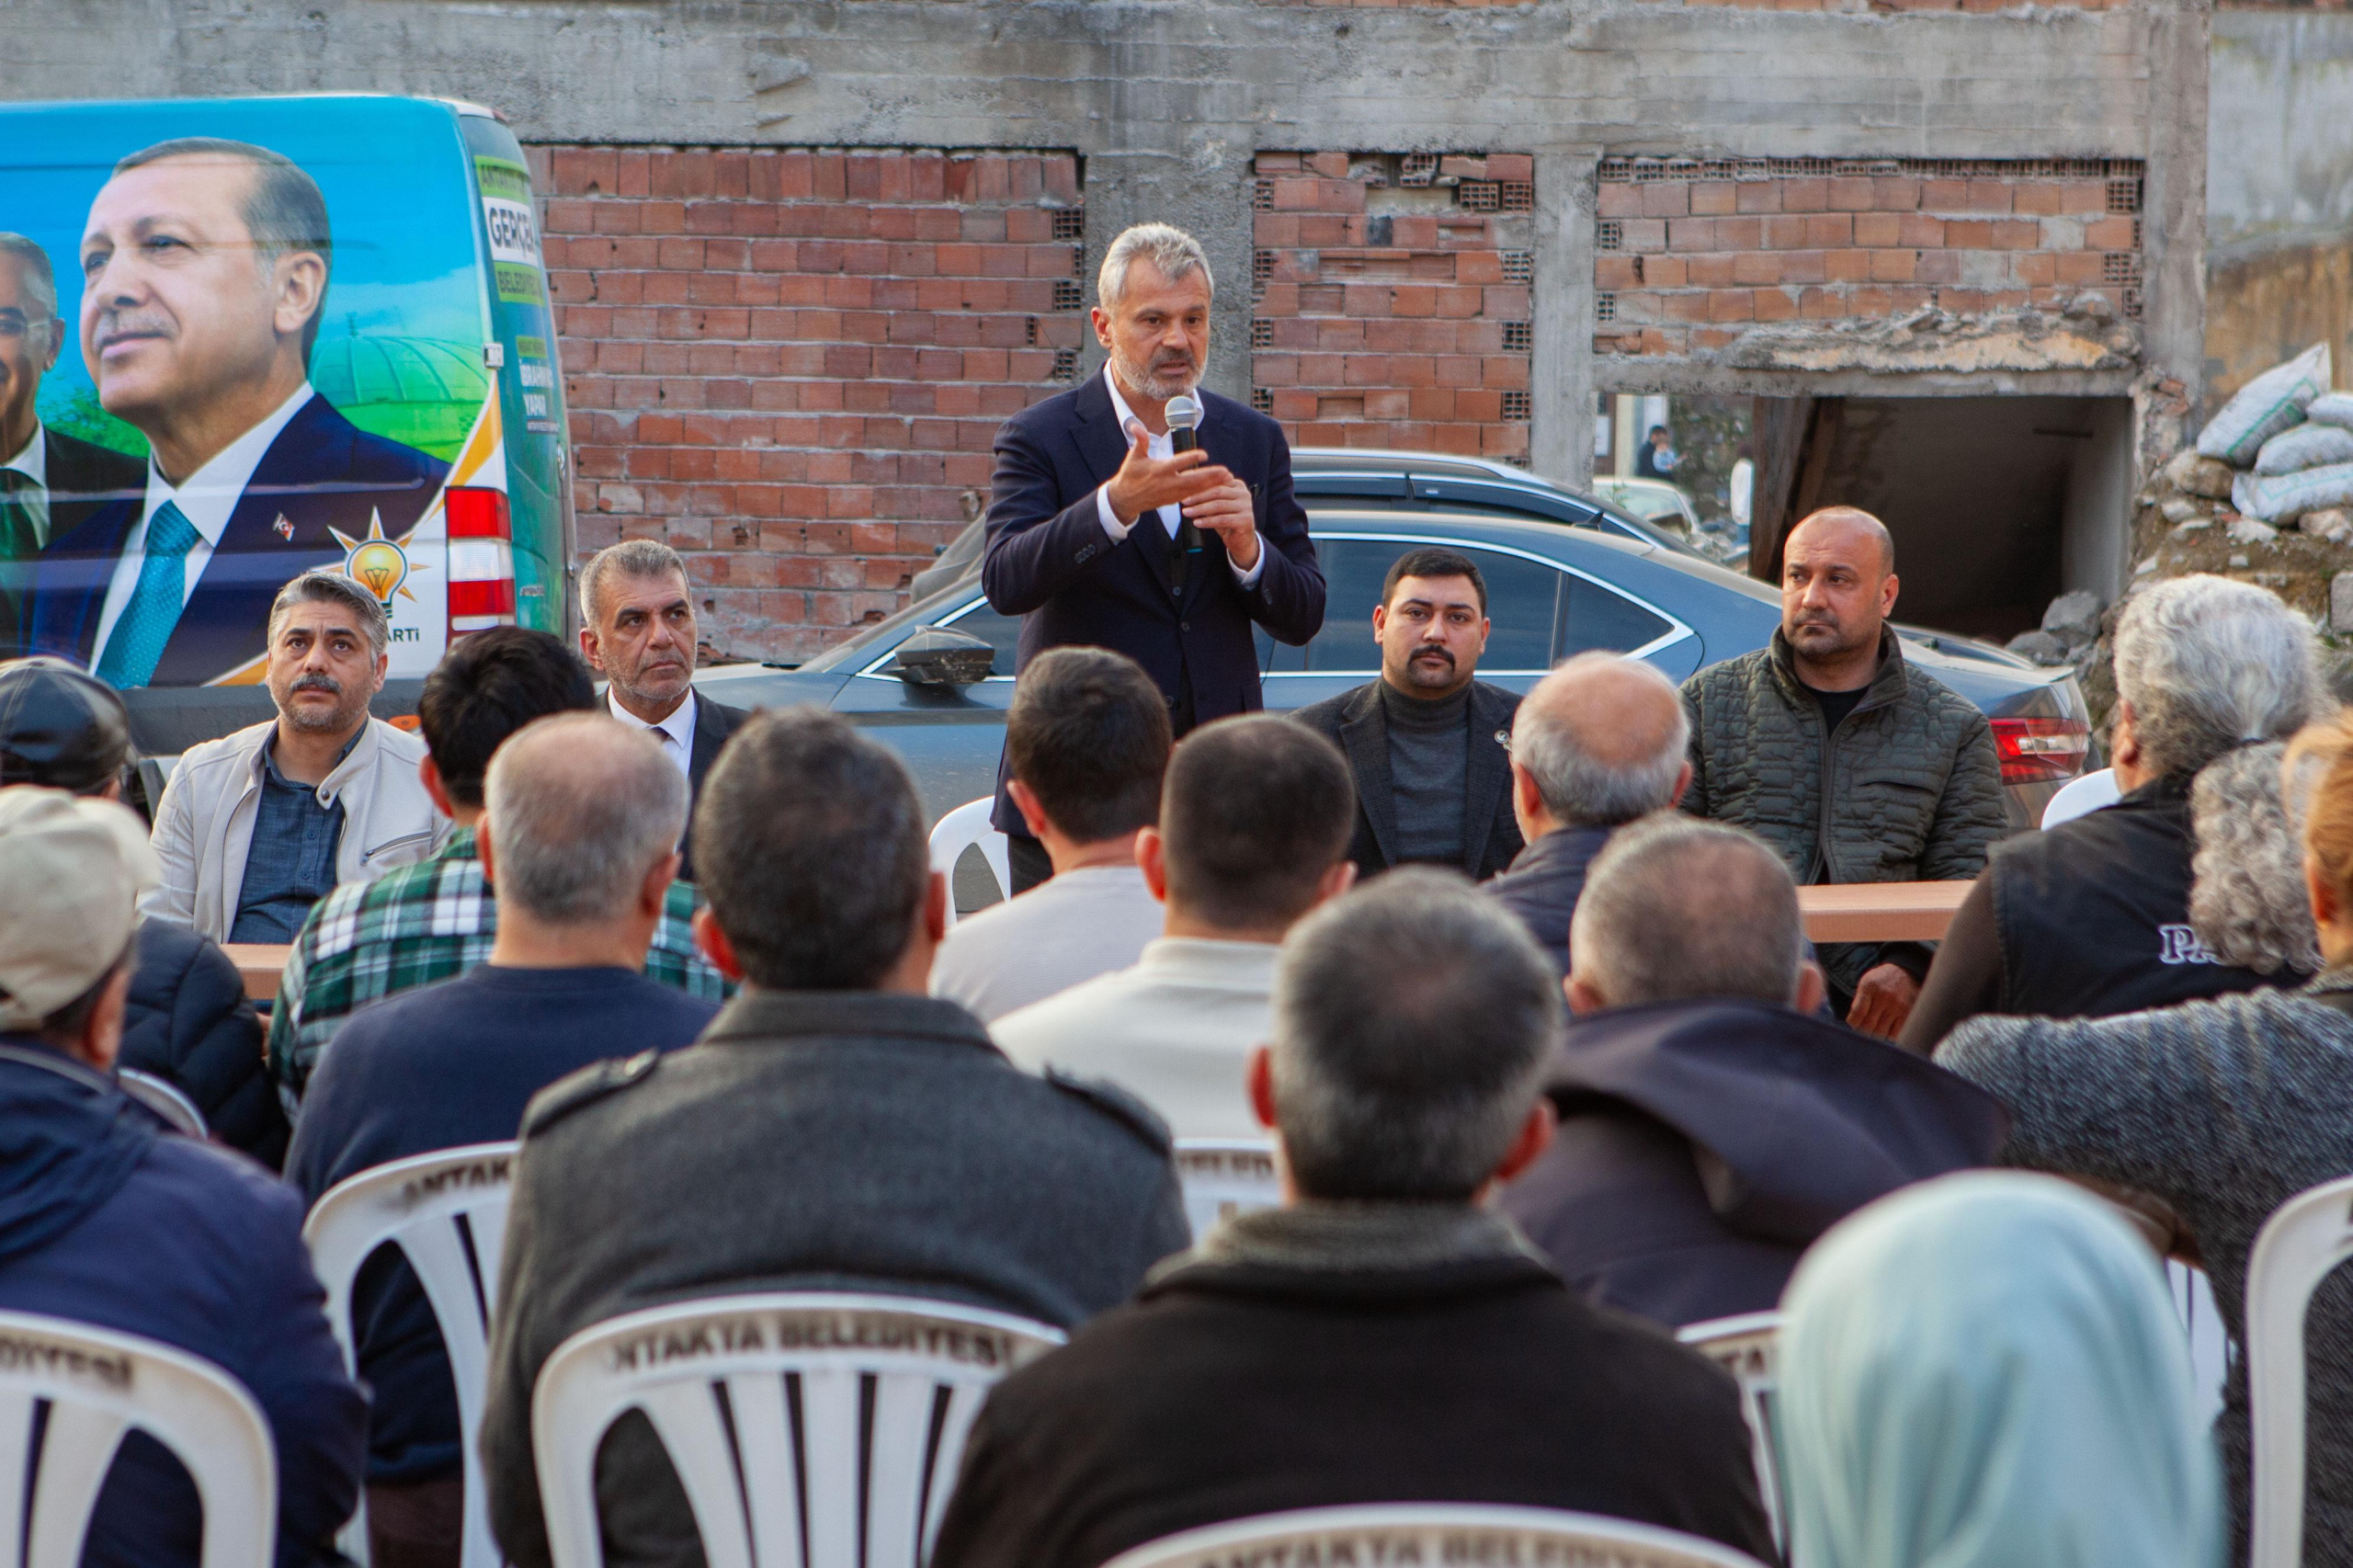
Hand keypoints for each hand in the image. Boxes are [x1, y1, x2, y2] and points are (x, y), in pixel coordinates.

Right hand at [1103, 425, 1228, 525]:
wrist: (1125, 499)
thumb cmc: (1130, 475)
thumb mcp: (1134, 456)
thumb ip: (1140, 440)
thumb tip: (1136, 425)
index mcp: (1158, 470)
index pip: (1177, 463)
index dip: (1191, 459)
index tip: (1204, 454)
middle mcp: (1167, 483)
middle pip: (1192, 479)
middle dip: (1210, 476)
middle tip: (1225, 471)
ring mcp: (1171, 493)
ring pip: (1195, 489)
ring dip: (1212, 484)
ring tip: (1227, 478)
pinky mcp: (1173, 500)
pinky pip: (1192, 496)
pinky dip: (1205, 492)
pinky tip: (1217, 487)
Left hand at [1182, 476, 1259, 571]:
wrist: (1242, 541)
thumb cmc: (1227, 521)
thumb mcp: (1217, 507)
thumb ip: (1207, 498)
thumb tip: (1187, 495)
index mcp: (1237, 485)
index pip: (1217, 482)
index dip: (1200, 486)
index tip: (1185, 491)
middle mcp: (1244, 494)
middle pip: (1217, 492)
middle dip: (1198, 497)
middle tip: (1184, 502)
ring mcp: (1246, 507)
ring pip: (1219, 505)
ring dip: (1200, 509)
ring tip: (1187, 513)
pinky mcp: (1245, 520)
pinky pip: (1222, 519)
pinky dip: (1207, 521)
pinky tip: (1197, 523)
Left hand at [1846, 962, 1920, 1038]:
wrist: (1906, 972)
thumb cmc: (1881, 981)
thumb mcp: (1865, 983)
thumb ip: (1858, 1002)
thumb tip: (1853, 1023)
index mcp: (1870, 987)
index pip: (1858, 1013)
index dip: (1853, 1023)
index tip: (1854, 1024)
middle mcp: (1885, 997)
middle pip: (1868, 1026)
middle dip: (1863, 1031)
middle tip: (1864, 1029)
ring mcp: (1898, 1006)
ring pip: (1881, 1032)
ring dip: (1876, 1034)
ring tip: (1876, 1027)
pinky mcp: (1909, 1013)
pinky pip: (1895, 1034)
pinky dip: (1889, 1035)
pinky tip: (1888, 1028)